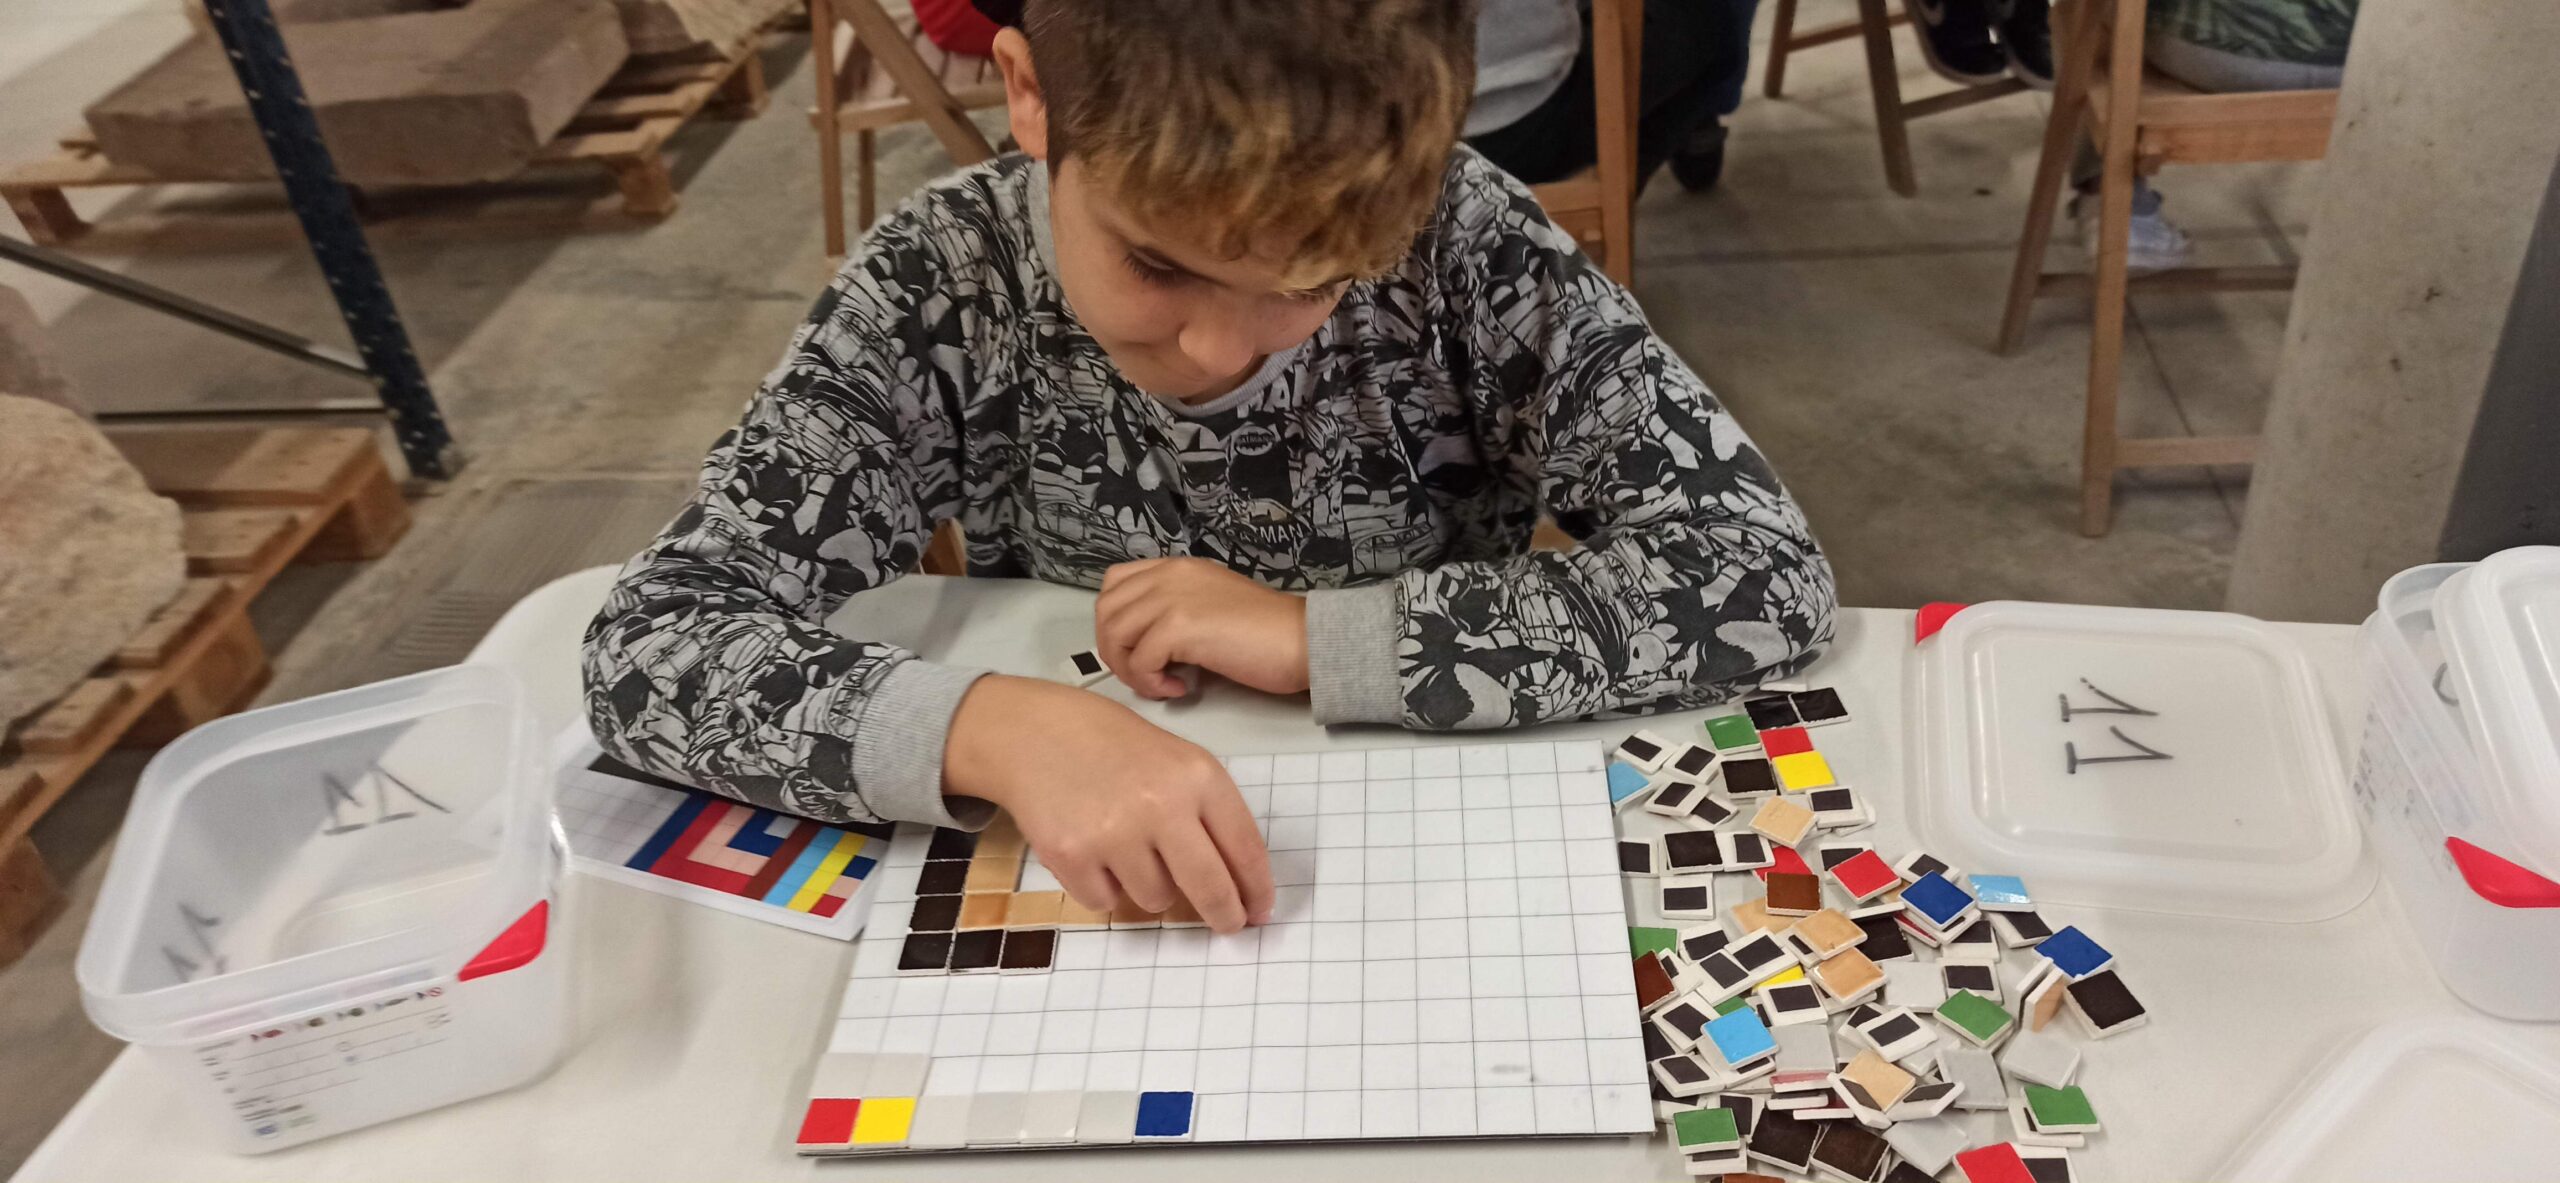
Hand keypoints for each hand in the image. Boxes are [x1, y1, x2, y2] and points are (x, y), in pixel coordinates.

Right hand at [943, 674, 1272, 931]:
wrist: (1035, 733)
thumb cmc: (1114, 748)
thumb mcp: (1176, 761)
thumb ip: (1209, 813)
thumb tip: (1239, 882)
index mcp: (1197, 776)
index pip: (1244, 848)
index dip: (1256, 889)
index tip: (1259, 911)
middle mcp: (1161, 805)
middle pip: (1210, 888)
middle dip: (1225, 915)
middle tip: (1228, 925)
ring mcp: (1114, 833)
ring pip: (1157, 900)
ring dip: (1150, 886)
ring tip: (1127, 845)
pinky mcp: (1072, 857)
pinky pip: (1107, 902)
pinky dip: (1105, 886)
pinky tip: (1093, 848)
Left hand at [1095, 557, 1308, 698]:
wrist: (1301, 640)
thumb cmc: (1265, 633)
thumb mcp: (1210, 606)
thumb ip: (1175, 611)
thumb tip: (1145, 643)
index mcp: (1175, 568)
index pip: (1115, 585)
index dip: (1114, 623)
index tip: (1136, 650)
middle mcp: (1169, 575)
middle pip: (1106, 611)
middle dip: (1116, 651)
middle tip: (1145, 675)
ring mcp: (1172, 597)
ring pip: (1116, 635)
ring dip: (1132, 670)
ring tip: (1163, 684)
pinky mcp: (1180, 626)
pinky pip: (1139, 661)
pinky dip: (1152, 683)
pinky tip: (1182, 689)